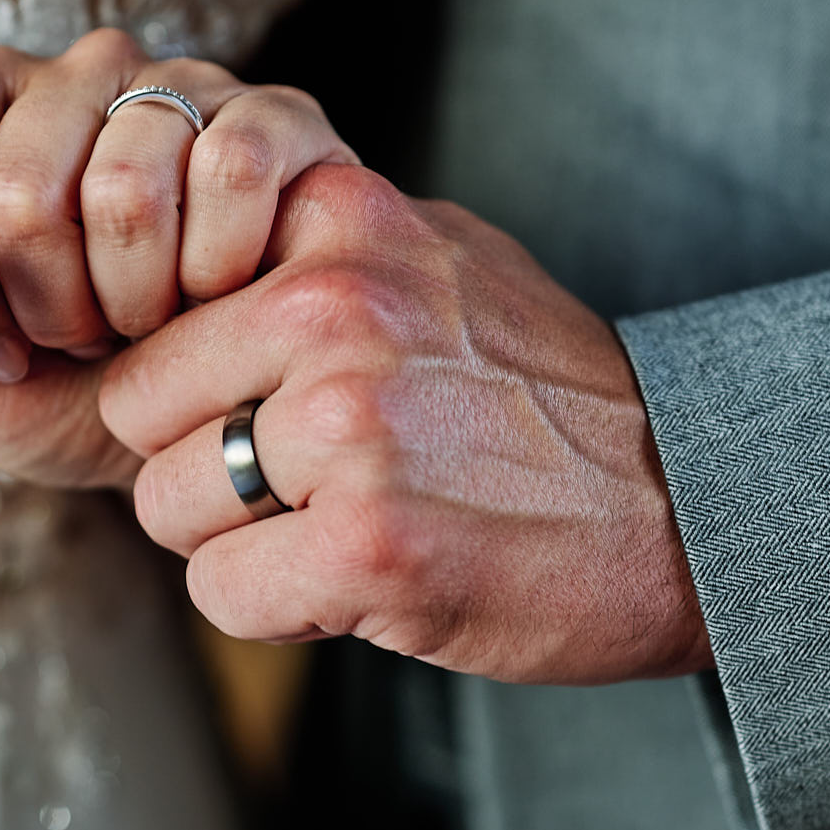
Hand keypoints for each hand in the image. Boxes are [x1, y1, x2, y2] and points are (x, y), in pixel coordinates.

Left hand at [0, 30, 355, 489]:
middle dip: (49, 309)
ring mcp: (184, 85)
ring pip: (127, 189)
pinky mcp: (278, 117)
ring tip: (151, 319)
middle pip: (20, 192)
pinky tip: (222, 292)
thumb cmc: (58, 390)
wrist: (200, 434)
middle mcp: (80, 72)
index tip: (0, 336)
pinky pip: (232, 171)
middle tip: (84, 337)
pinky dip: (221, 270)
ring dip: (139, 302)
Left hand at [98, 165, 712, 684]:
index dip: (201, 383)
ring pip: (168, 508)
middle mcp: (334, 308)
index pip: (158, 312)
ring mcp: (349, 427)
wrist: (688, 502)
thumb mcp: (441, 255)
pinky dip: (280, 609)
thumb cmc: (551, 390)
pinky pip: (220, 593)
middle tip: (307, 484)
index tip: (271, 409)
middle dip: (204, 463)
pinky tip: (366, 581)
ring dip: (240, 541)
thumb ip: (314, 245)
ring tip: (350, 524)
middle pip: (140, 413)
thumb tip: (193, 249)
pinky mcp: (366, 545)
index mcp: (341, 220)